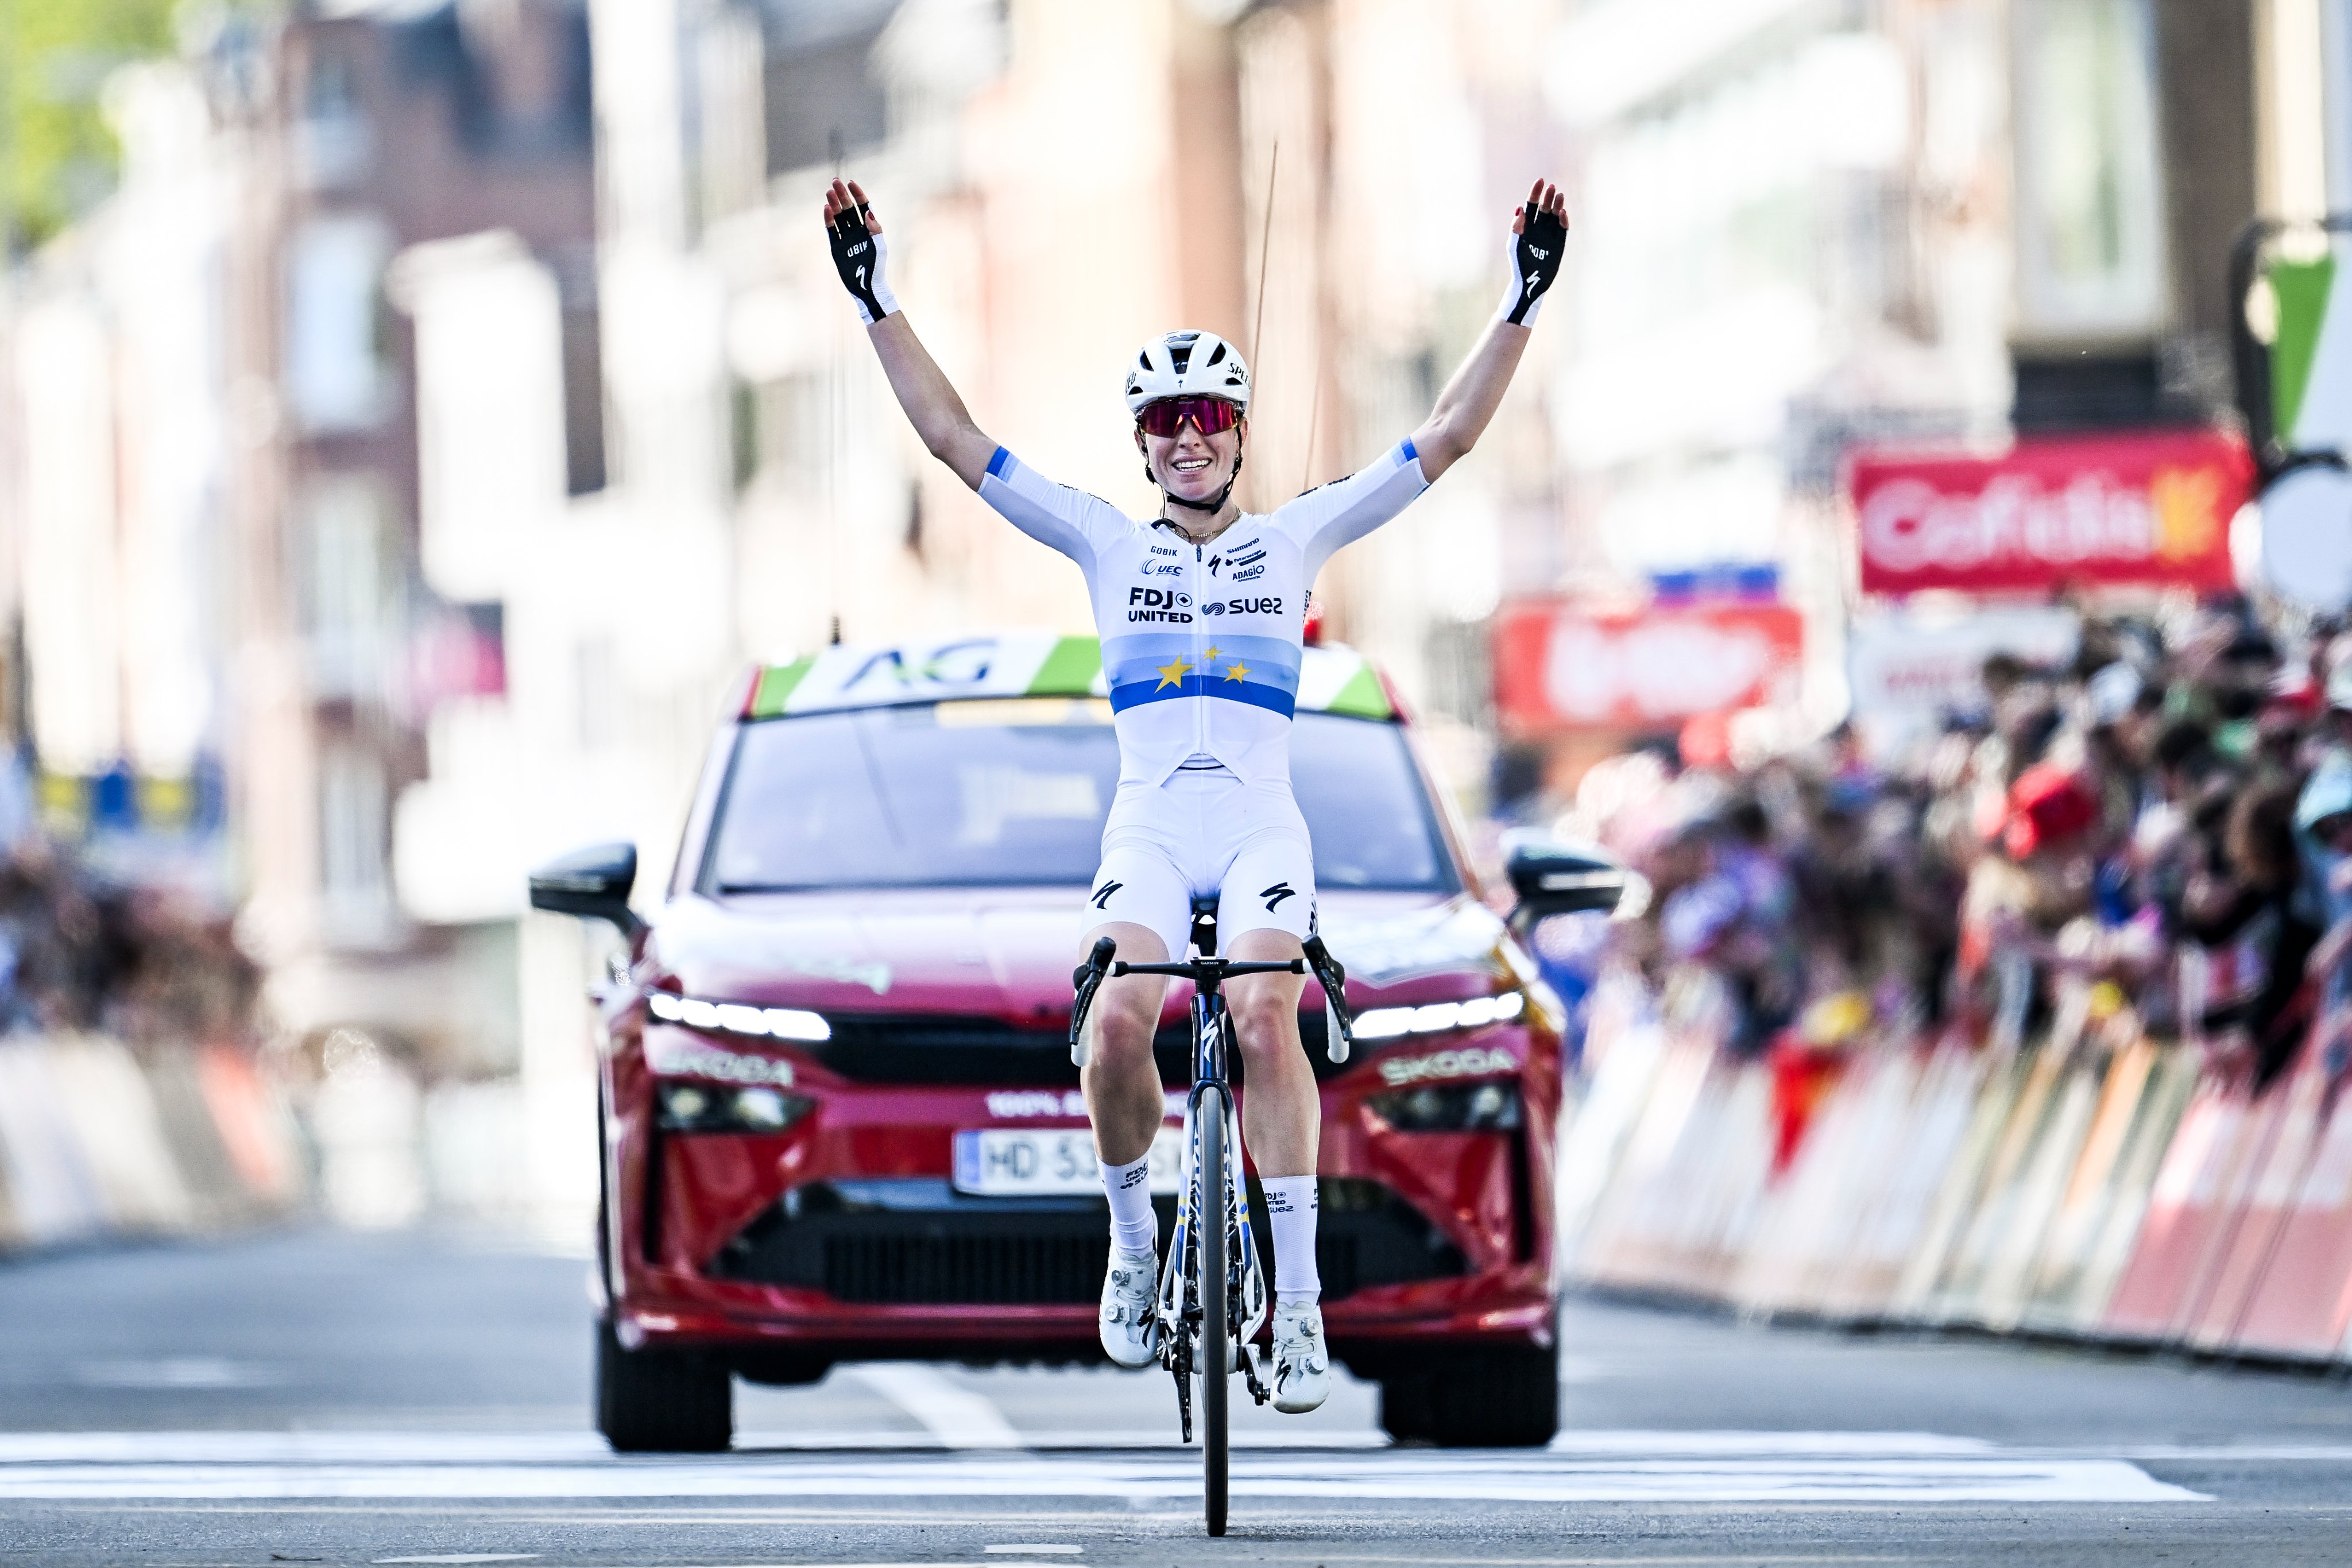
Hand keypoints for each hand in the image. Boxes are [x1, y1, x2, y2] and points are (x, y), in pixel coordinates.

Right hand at [822, 177, 896, 324]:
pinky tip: (826, 209)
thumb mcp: (878, 247)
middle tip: (834, 181)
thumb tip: (868, 212)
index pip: (863, 206)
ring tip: (829, 192)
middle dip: (842, 194)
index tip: (851, 183)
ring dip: (834, 204)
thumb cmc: (876, 267)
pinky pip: (831, 230)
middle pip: (848, 208)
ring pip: (839, 216)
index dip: (857, 194)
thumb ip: (874, 229)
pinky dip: (829, 219)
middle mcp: (857, 230)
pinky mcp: (837, 246)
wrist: (866, 286)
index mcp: (869, 228)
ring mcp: (846, 237)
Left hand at [1500, 179, 1569, 326]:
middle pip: (1545, 207)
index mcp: (1526, 225)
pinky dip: (1563, 220)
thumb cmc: (1519, 264)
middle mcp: (1539, 227)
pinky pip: (1563, 227)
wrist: (1531, 282)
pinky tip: (1563, 213)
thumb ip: (1516, 228)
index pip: (1532, 204)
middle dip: (1548, 197)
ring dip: (1557, 205)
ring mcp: (1550, 234)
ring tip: (1559, 196)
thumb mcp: (1515, 245)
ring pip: (1555, 215)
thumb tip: (1520, 209)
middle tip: (1552, 188)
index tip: (1541, 181)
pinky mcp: (1560, 242)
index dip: (1536, 192)